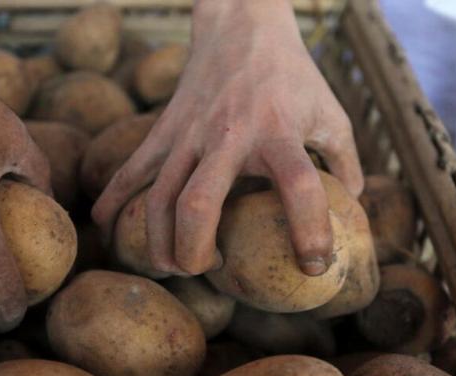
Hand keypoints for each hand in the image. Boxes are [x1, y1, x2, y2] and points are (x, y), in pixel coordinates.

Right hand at [93, 0, 361, 275]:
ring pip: (159, 197)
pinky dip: (113, 199)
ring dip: (157, 240)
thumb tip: (351, 208)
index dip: (310, 232)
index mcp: (279, 133)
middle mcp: (229, 137)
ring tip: (170, 265)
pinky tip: (104, 224)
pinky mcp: (164, 129)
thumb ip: (345, 163)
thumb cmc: (291, 75)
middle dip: (195, 251)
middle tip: (206, 271)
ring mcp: (189, 133)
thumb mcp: (331, 113)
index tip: (313, 266)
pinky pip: (131, 168)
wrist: (241, 24)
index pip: (300, 186)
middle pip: (198, 205)